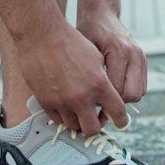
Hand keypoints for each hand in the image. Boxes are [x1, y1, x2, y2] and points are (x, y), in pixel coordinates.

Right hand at [16, 19, 127, 136]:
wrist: (42, 35)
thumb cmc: (70, 42)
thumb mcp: (96, 57)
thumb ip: (105, 80)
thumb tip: (110, 98)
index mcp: (99, 84)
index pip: (117, 113)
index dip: (121, 120)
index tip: (120, 121)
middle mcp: (82, 97)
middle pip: (94, 129)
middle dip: (97, 125)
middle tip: (96, 118)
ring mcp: (63, 102)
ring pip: (75, 127)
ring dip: (79, 120)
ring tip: (79, 109)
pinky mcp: (46, 102)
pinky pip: (58, 120)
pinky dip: (64, 115)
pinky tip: (66, 104)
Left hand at [76, 3, 146, 114]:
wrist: (102, 14)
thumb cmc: (88, 32)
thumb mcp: (85, 51)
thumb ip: (91, 74)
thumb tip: (92, 104)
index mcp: (119, 51)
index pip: (118, 89)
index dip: (105, 101)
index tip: (92, 105)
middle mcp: (134, 54)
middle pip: (133, 94)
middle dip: (117, 103)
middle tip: (100, 102)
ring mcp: (141, 56)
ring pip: (139, 92)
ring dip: (125, 98)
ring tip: (106, 94)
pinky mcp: (143, 59)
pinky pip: (141, 86)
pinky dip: (130, 90)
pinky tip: (114, 86)